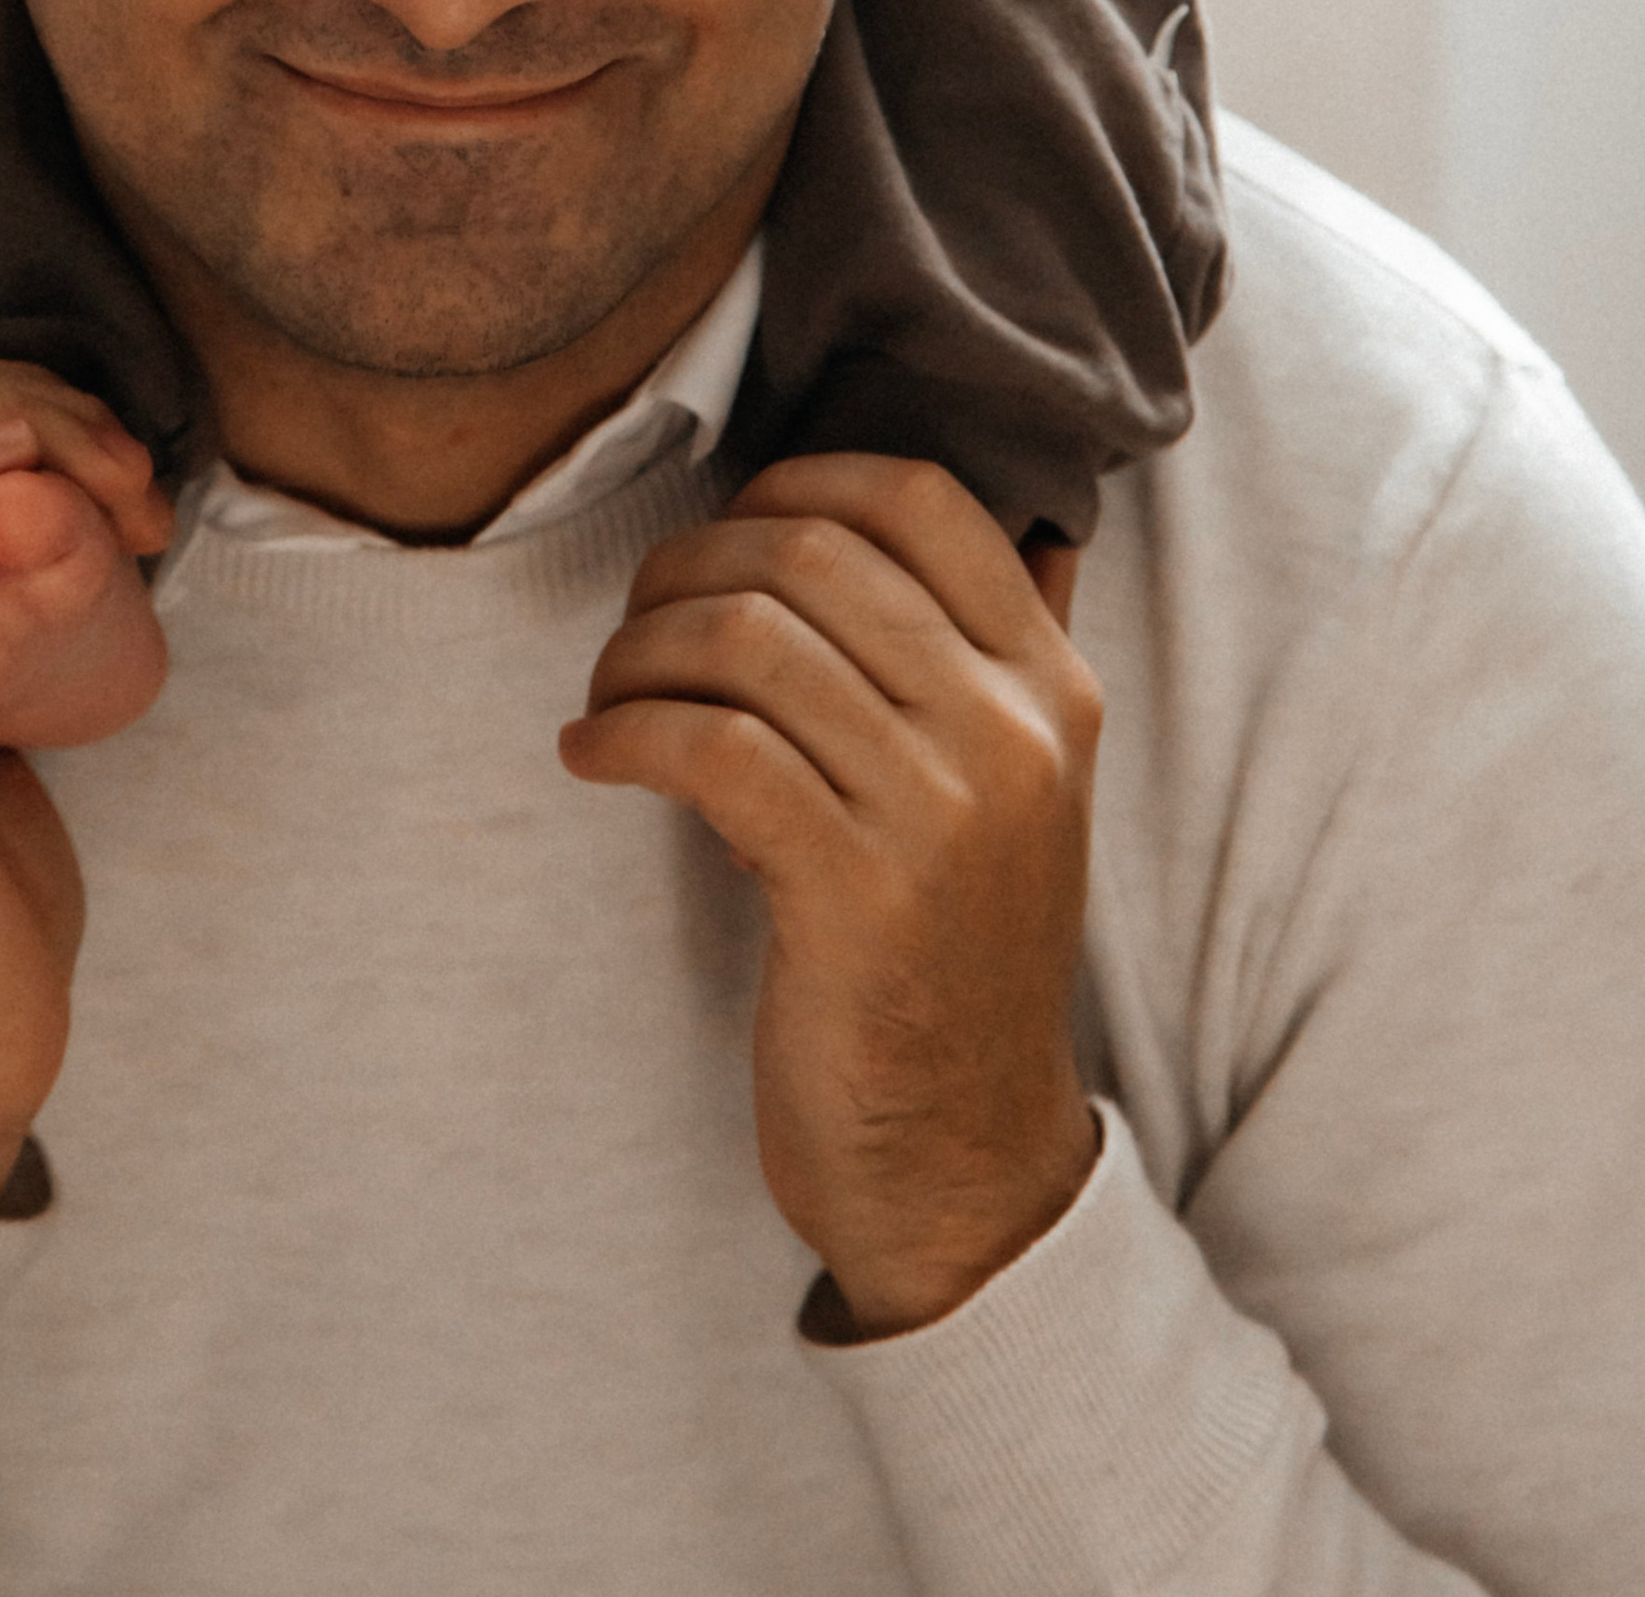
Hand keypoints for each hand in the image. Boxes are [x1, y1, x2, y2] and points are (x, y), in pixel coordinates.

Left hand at [560, 454, 1100, 1337]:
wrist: (964, 1163)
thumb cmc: (951, 957)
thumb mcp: (1018, 793)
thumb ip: (999, 658)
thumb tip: (1014, 514)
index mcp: (1052, 686)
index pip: (918, 496)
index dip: (794, 480)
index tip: (722, 533)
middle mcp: (1012, 732)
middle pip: (808, 552)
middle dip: (685, 566)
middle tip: (635, 624)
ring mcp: (942, 814)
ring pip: (745, 640)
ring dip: (637, 652)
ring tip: (606, 699)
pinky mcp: (854, 896)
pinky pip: (709, 748)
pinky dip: (623, 734)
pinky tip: (592, 759)